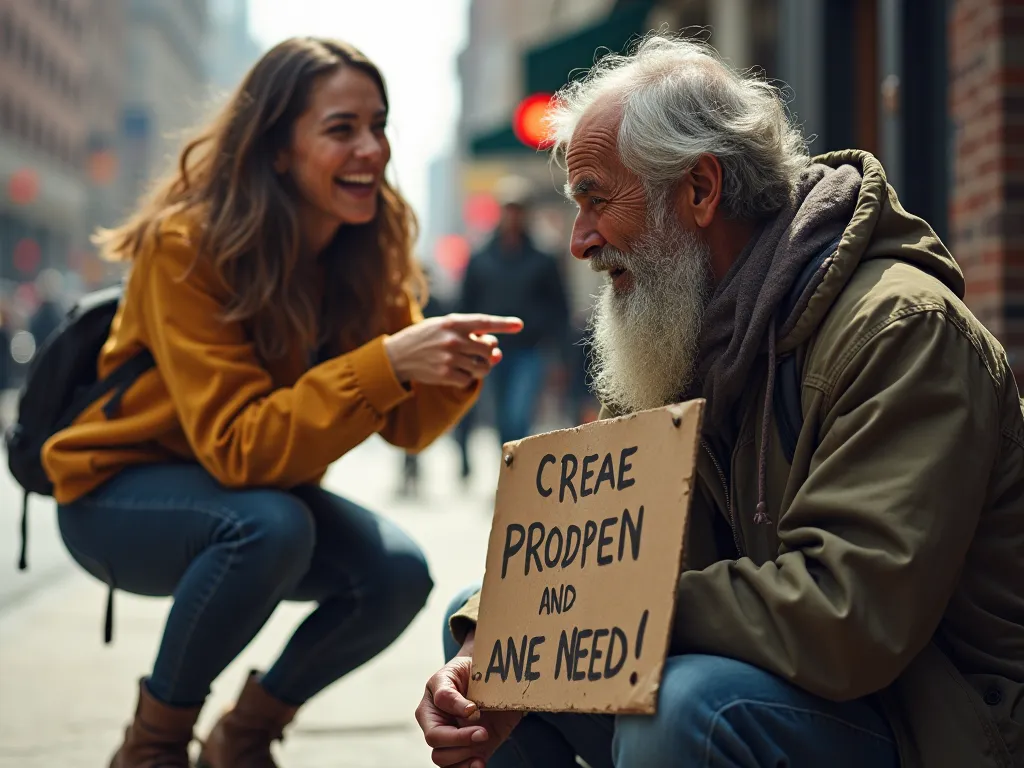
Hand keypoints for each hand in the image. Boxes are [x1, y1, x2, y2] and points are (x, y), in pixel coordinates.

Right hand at [385, 314, 522, 387]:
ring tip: (472, 363)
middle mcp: (453, 339)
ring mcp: (449, 358)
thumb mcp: (444, 327)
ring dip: (482, 367)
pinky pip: (469, 379)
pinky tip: (457, 372)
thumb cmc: (426, 338)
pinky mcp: (445, 374)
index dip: (504, 324)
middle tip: (479, 352)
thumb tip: (497, 352)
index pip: (484, 322)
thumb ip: (470, 335)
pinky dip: (467, 377)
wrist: (398, 355)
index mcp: (453, 322)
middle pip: (489, 349)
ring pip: (483, 367)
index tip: (520, 325)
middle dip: (489, 352)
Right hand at [416, 633, 523, 767]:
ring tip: (483, 743)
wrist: (489, 677)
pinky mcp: (467, 750)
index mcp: (429, 708)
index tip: (475, 710)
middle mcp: (436, 726)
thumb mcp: (455, 671)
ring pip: (443, 759)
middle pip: (436, 743)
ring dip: (464, 757)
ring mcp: (451, 741)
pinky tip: (479, 763)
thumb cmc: (466, 670)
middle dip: (461, 740)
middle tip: (483, 732)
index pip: (434, 724)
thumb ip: (452, 692)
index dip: (455, 723)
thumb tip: (468, 712)